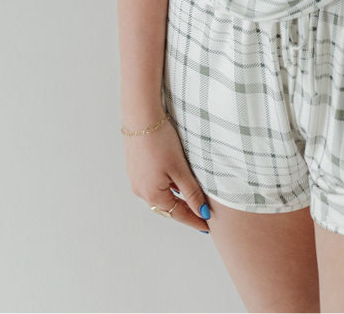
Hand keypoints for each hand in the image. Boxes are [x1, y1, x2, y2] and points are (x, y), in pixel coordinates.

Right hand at [122, 117, 211, 231]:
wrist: (141, 117)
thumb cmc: (160, 141)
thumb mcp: (180, 169)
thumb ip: (191, 193)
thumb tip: (203, 213)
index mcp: (153, 194)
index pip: (178, 214)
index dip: (194, 221)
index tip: (207, 228)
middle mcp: (141, 191)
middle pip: (168, 207)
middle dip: (185, 211)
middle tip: (202, 216)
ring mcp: (136, 179)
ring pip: (161, 195)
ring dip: (176, 198)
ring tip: (192, 199)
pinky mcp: (136, 168)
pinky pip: (154, 184)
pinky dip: (167, 186)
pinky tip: (177, 181)